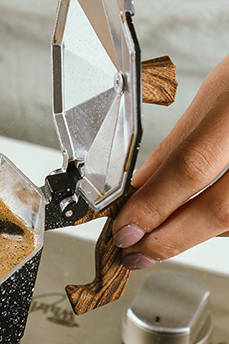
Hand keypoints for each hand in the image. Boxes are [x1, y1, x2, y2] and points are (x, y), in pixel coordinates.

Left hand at [113, 54, 228, 268]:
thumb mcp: (217, 92)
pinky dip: (220, 227)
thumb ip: (179, 144)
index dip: (154, 205)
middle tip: (134, 250)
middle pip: (220, 209)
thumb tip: (139, 188)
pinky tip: (199, 224)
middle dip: (168, 238)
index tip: (124, 228)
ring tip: (159, 240)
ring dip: (193, 236)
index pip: (192, 166)